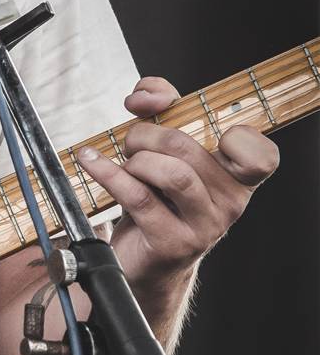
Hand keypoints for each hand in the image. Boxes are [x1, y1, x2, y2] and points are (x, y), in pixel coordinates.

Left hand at [76, 76, 277, 286]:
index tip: (198, 128)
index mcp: (238, 179)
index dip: (237, 135)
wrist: (145, 260)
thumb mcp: (166, 150)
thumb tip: (147, 95)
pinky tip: (92, 162)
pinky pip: (139, 197)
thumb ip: (163, 107)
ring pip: (173, 175)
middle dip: (147, 134)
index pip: (262, 155)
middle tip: (132, 142)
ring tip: (125, 161)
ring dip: (136, 158)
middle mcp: (230, 204)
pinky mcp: (173, 243)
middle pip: (191, 150)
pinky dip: (108, 172)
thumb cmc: (159, 198)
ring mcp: (205, 227)